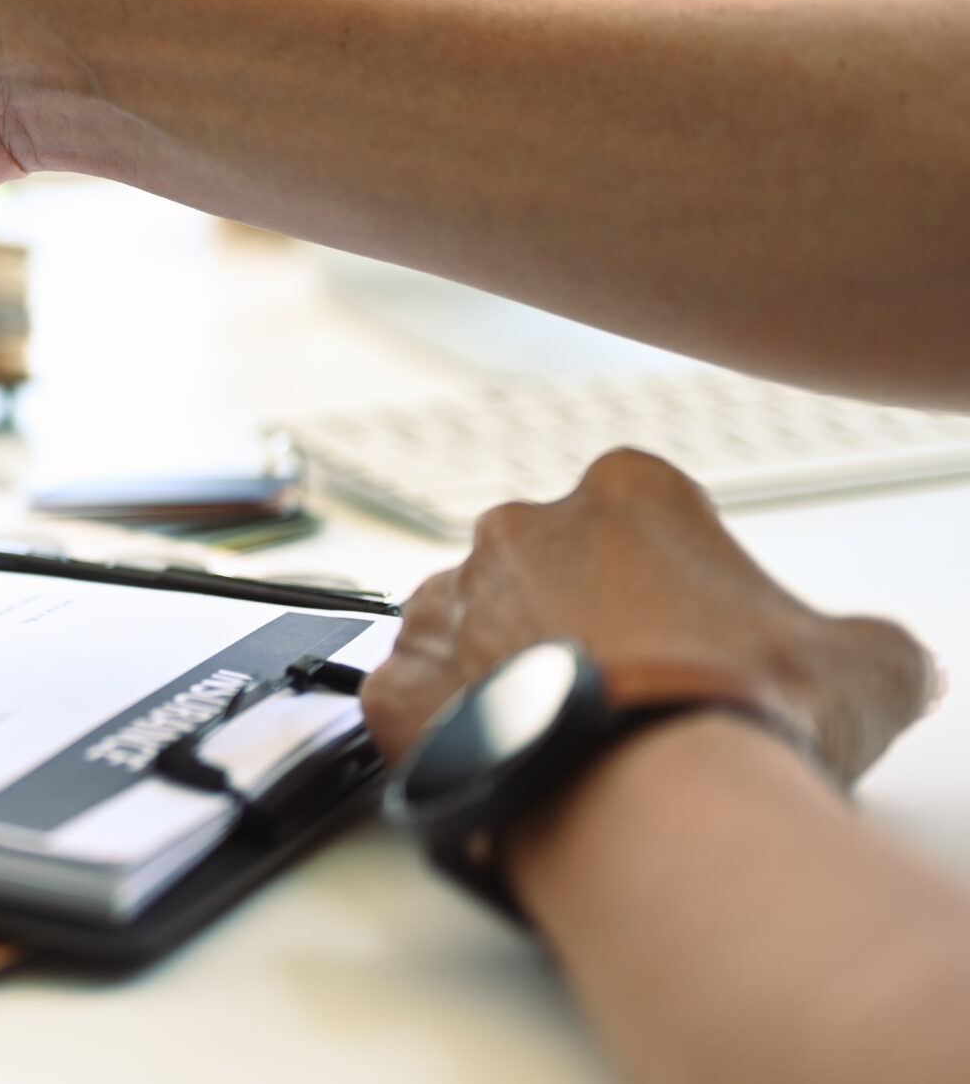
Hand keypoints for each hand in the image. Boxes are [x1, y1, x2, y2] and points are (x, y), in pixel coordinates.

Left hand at [360, 449, 936, 787]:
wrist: (654, 798)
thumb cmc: (745, 711)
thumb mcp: (865, 665)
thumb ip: (871, 647)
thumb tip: (894, 666)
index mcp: (626, 494)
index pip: (641, 519)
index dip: (671, 586)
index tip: (690, 638)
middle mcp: (519, 529)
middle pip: (545, 567)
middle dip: (579, 621)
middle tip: (627, 694)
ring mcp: (447, 602)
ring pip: (470, 625)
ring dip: (504, 668)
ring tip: (565, 738)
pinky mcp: (397, 682)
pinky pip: (412, 698)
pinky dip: (446, 729)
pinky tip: (501, 763)